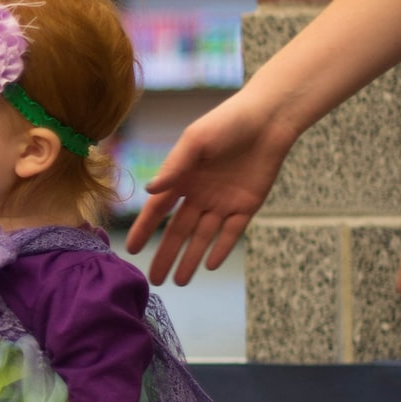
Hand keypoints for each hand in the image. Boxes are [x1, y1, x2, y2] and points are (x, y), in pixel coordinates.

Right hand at [125, 94, 297, 284]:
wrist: (268, 119)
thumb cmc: (226, 122)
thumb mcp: (195, 141)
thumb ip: (174, 167)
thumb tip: (149, 191)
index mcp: (181, 177)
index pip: (158, 210)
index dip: (144, 230)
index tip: (132, 250)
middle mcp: (199, 193)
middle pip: (179, 231)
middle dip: (167, 255)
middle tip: (155, 280)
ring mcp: (222, 201)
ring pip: (203, 237)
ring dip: (192, 258)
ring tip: (180, 282)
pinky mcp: (247, 205)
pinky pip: (231, 232)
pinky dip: (220, 248)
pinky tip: (209, 265)